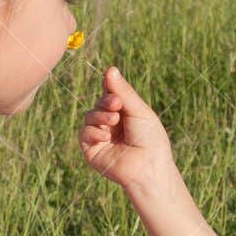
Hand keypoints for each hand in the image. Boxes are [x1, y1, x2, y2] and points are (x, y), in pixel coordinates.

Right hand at [79, 66, 176, 194]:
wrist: (148, 167)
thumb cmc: (150, 139)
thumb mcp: (139, 111)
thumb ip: (123, 92)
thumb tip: (110, 68)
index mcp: (126, 113)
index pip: (112, 94)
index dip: (110, 88)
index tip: (110, 80)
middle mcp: (112, 123)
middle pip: (100, 103)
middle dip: (107, 101)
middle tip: (117, 105)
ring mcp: (101, 136)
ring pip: (90, 115)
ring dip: (100, 116)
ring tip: (113, 121)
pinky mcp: (91, 149)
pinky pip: (84, 132)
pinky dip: (94, 132)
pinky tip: (106, 137)